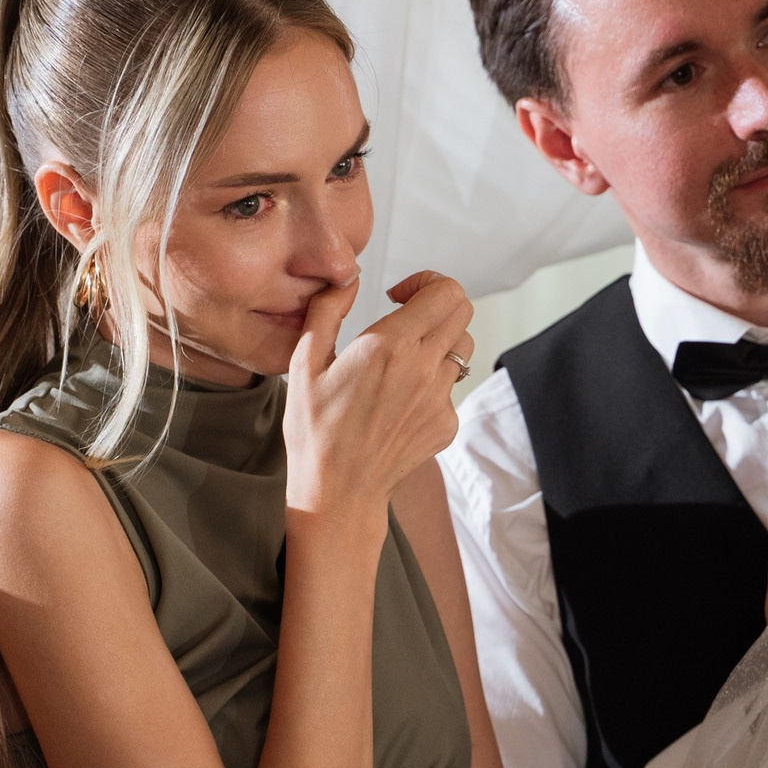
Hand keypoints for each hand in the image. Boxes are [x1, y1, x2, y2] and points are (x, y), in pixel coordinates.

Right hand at [283, 271, 474, 521]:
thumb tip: (350, 277)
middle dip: (438, 303)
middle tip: (408, 316)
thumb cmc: (314, 428)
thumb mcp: (304, 360)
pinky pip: (452, 386)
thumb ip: (327, 309)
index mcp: (389, 346)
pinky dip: (433, 381)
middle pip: (463, 311)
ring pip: (462, 347)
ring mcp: (440, 398)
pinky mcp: (447, 423)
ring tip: (403, 359)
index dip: (426, 282)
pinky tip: (400, 398)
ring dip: (438, 341)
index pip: (445, 292)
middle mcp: (423, 369)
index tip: (400, 295)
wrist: (337, 490)